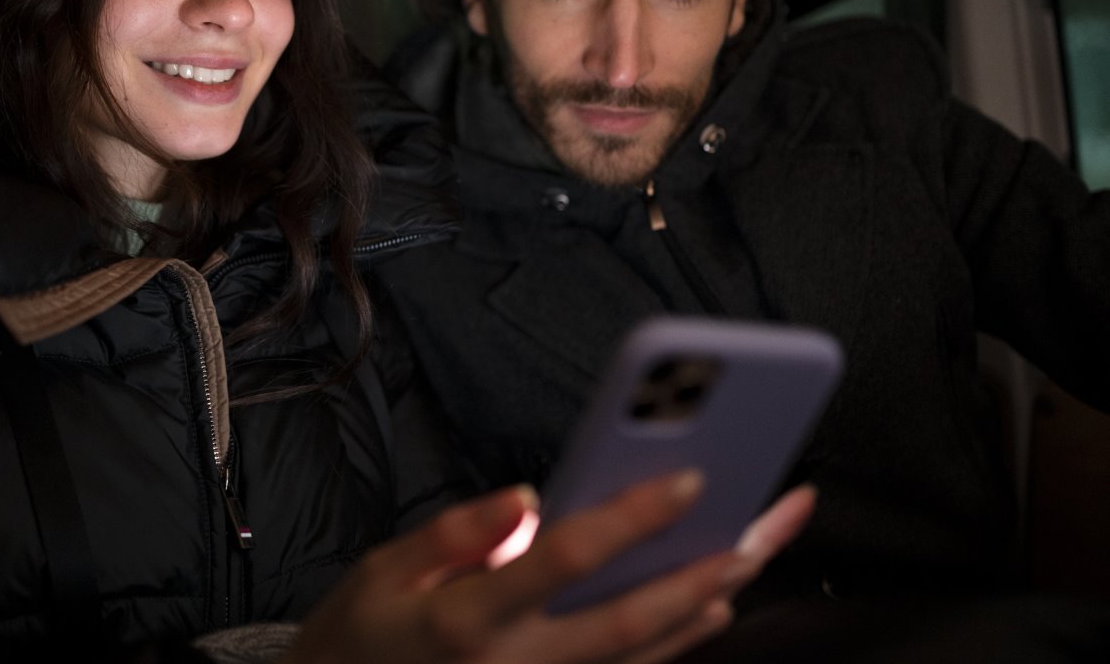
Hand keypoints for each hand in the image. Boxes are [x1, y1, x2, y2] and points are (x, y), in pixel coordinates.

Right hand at [281, 472, 815, 663]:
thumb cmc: (362, 635)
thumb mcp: (384, 570)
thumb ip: (456, 534)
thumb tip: (528, 500)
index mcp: (467, 620)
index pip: (566, 559)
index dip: (632, 518)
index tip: (687, 479)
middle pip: (629, 620)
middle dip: (703, 572)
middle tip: (760, 530)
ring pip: (641, 658)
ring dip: (703, 608)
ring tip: (752, 556)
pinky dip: (674, 646)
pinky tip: (707, 609)